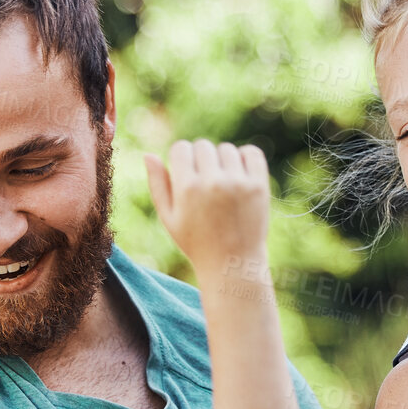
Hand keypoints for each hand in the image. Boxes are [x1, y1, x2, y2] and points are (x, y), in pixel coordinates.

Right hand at [144, 140, 270, 273]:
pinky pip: (251, 152)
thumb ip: (157, 185)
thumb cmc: (196, 242)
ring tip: (222, 183)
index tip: (186, 175)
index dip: (181, 159)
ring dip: (222, 160)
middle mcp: (213, 182)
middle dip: (200, 160)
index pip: (181, 148)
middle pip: (202, 146)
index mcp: (187, 188)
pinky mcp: (259, 185)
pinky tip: (239, 174)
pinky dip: (244, 158)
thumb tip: (148, 154)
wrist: (233, 263)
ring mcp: (239, 183)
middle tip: (204, 183)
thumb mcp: (169, 218)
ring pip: (226, 149)